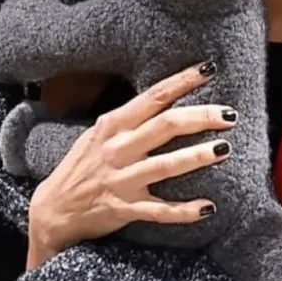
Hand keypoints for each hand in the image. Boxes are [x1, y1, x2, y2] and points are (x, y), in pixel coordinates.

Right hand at [28, 61, 235, 256]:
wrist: (51, 210)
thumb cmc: (81, 166)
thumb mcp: (99, 133)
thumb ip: (131, 118)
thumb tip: (169, 97)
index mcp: (113, 125)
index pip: (154, 96)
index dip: (183, 81)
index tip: (209, 69)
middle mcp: (118, 149)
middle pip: (165, 126)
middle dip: (201, 118)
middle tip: (230, 114)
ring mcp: (121, 180)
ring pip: (165, 166)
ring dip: (197, 157)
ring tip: (224, 149)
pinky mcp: (125, 209)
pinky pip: (160, 211)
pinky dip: (184, 211)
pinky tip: (207, 207)